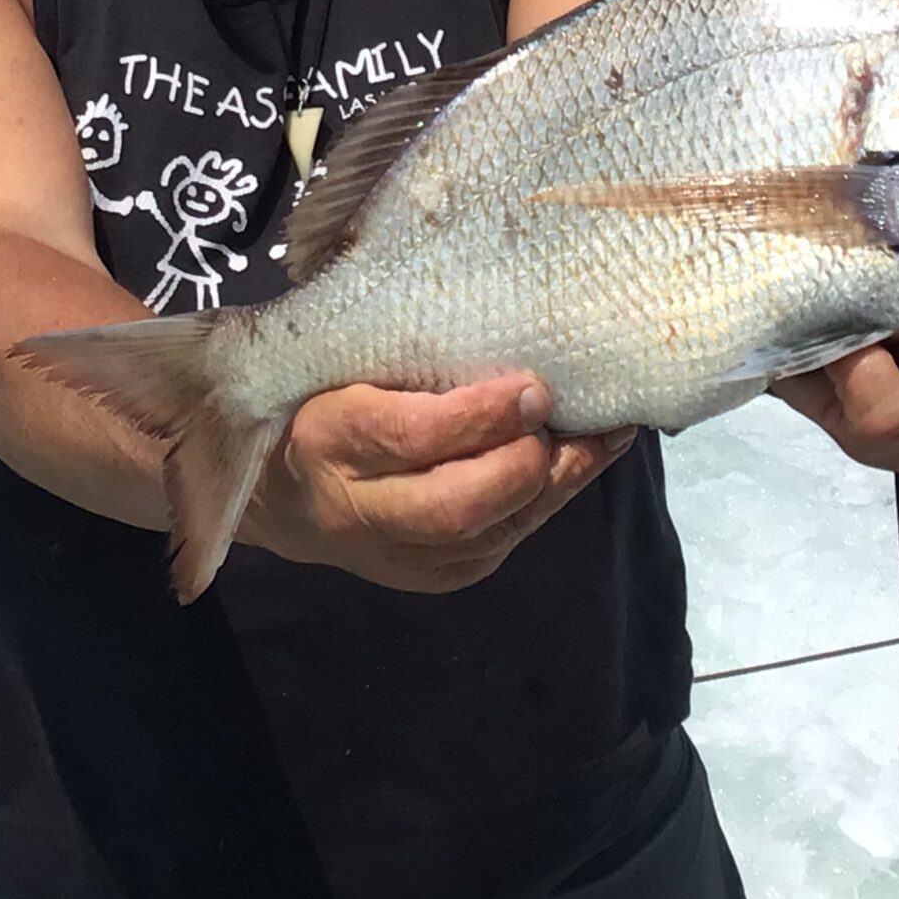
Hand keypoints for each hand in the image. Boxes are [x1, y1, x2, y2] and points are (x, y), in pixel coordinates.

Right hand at [248, 376, 634, 593]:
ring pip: (495, 529)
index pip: (412, 438)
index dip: (481, 416)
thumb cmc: (328, 402)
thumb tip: (510, 321)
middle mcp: (361, 511)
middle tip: (562, 412)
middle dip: (524, 460)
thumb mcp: (346, 365)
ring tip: (607, 432)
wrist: (292, 496)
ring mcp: (403, 556)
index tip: (531, 384)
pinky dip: (554, 495)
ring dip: (559, 479)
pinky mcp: (441, 577)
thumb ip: (407, 353)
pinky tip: (586, 456)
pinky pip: (510, 539)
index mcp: (329, 441)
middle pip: (458, 504)